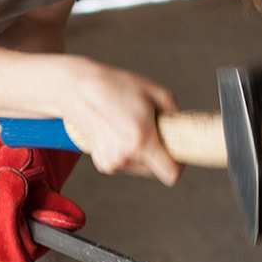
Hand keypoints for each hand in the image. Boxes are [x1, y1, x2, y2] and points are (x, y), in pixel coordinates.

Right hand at [57, 58, 184, 186]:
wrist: (77, 90)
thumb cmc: (116, 87)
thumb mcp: (156, 92)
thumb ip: (176, 114)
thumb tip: (184, 130)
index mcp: (142, 141)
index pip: (171, 174)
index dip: (180, 164)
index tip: (178, 152)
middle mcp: (126, 157)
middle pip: (157, 171)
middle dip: (161, 155)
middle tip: (154, 132)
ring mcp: (112, 163)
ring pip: (142, 169)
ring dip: (144, 154)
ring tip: (132, 129)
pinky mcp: (103, 164)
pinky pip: (127, 165)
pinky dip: (129, 153)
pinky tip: (120, 133)